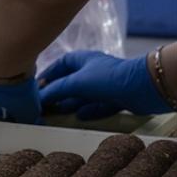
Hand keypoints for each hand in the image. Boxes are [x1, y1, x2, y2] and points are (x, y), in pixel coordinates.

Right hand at [38, 50, 170, 118]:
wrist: (143, 86)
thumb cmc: (107, 77)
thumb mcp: (76, 82)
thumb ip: (56, 90)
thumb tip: (38, 98)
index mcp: (79, 59)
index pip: (56, 67)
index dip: (45, 78)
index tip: (33, 90)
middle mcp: (90, 70)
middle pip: (68, 83)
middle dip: (56, 94)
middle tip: (42, 107)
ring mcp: (103, 84)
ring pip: (82, 96)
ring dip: (71, 104)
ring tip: (57, 114)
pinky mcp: (115, 97)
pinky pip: (97, 105)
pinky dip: (88, 111)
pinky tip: (80, 117)